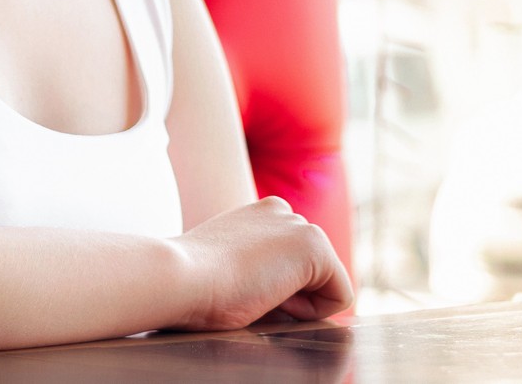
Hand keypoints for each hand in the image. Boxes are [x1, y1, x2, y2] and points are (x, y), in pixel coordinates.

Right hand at [168, 197, 352, 331]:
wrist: (181, 277)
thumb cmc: (193, 283)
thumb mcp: (229, 266)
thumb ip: (258, 268)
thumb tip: (285, 298)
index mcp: (260, 214)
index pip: (290, 265)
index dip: (270, 292)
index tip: (238, 286)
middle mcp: (284, 211)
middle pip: (310, 276)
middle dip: (287, 296)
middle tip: (245, 291)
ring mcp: (301, 225)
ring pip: (324, 285)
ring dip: (296, 302)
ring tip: (255, 291)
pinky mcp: (315, 245)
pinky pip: (340, 296)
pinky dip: (313, 311)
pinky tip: (274, 298)